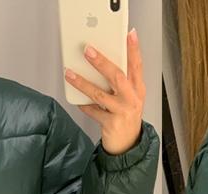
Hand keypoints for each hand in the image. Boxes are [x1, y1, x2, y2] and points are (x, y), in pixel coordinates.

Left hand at [63, 28, 145, 154]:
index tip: (129, 34)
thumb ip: (120, 81)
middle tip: (88, 50)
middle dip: (101, 62)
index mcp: (138, 90)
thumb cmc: (126, 117)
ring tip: (70, 73)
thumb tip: (99, 61)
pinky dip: (84, 105)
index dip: (134, 49)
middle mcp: (132, 100)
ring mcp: (122, 112)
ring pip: (100, 94)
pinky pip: (93, 112)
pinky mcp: (112, 124)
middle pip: (117, 77)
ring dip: (83, 83)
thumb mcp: (129, 97)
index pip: (137, 66)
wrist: (128, 145)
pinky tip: (76, 99)